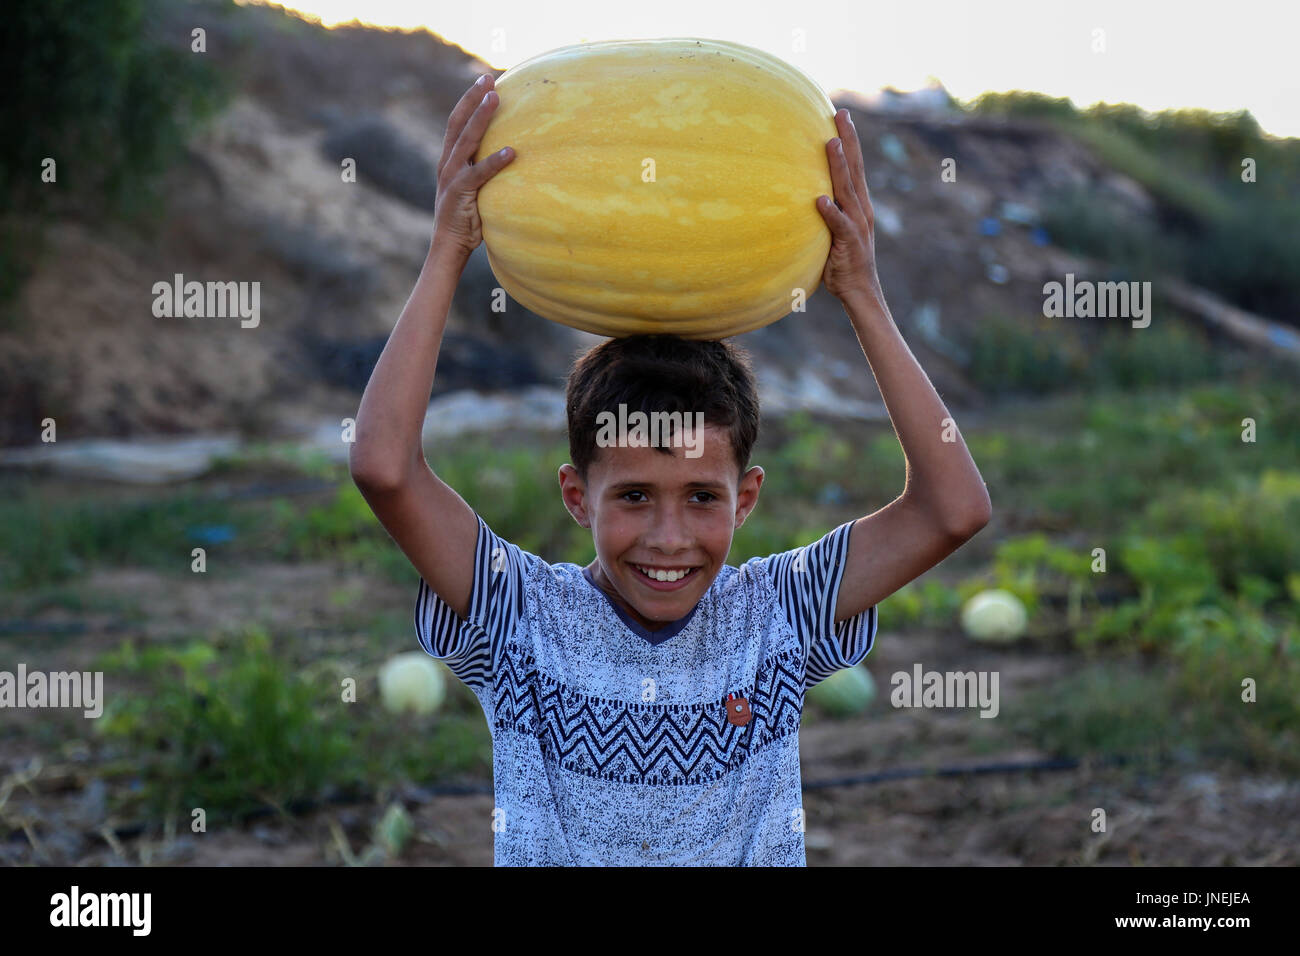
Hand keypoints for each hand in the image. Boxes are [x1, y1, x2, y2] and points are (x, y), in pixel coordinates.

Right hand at [432, 74, 515, 257]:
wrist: (449, 245)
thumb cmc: (468, 217)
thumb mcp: (476, 188)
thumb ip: (485, 171)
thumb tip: (513, 157)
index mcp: (450, 159)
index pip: (457, 122)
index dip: (469, 100)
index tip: (485, 81)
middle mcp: (448, 163)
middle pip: (459, 123)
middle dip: (473, 99)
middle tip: (489, 78)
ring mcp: (452, 176)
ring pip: (466, 140)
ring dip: (481, 118)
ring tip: (497, 99)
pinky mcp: (460, 193)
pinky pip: (478, 173)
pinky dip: (495, 162)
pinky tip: (511, 151)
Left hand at [816, 108, 882, 302]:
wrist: (859, 289)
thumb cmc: (841, 259)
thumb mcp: (833, 229)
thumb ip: (824, 211)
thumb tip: (801, 195)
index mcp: (858, 203)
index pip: (854, 166)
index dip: (849, 140)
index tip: (841, 116)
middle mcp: (860, 208)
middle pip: (854, 168)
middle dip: (848, 140)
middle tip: (841, 114)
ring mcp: (857, 224)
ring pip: (848, 190)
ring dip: (839, 167)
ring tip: (831, 145)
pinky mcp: (849, 242)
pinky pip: (839, 224)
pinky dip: (831, 212)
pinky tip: (820, 200)